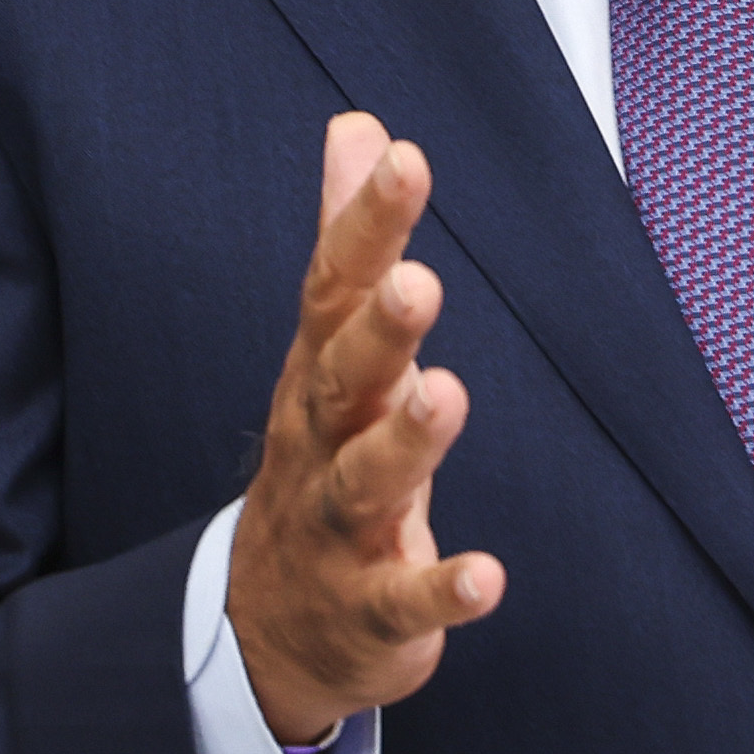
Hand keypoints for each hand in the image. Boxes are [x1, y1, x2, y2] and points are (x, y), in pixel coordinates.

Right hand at [224, 113, 503, 743]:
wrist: (265, 628)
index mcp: (320, 377)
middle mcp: (322, 443)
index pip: (334, 290)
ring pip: (368, 482)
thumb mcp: (330, 351)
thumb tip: (357, 125)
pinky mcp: (372, 609)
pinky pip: (405, 599)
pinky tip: (488, 578)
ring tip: (449, 394)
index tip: (406, 157)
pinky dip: (444, 591)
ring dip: (408, 442)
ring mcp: (340, 529)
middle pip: (343, 380)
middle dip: (379, 332)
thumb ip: (348, 243)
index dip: (367, 225)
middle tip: (419, 280)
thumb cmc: (322, 460)